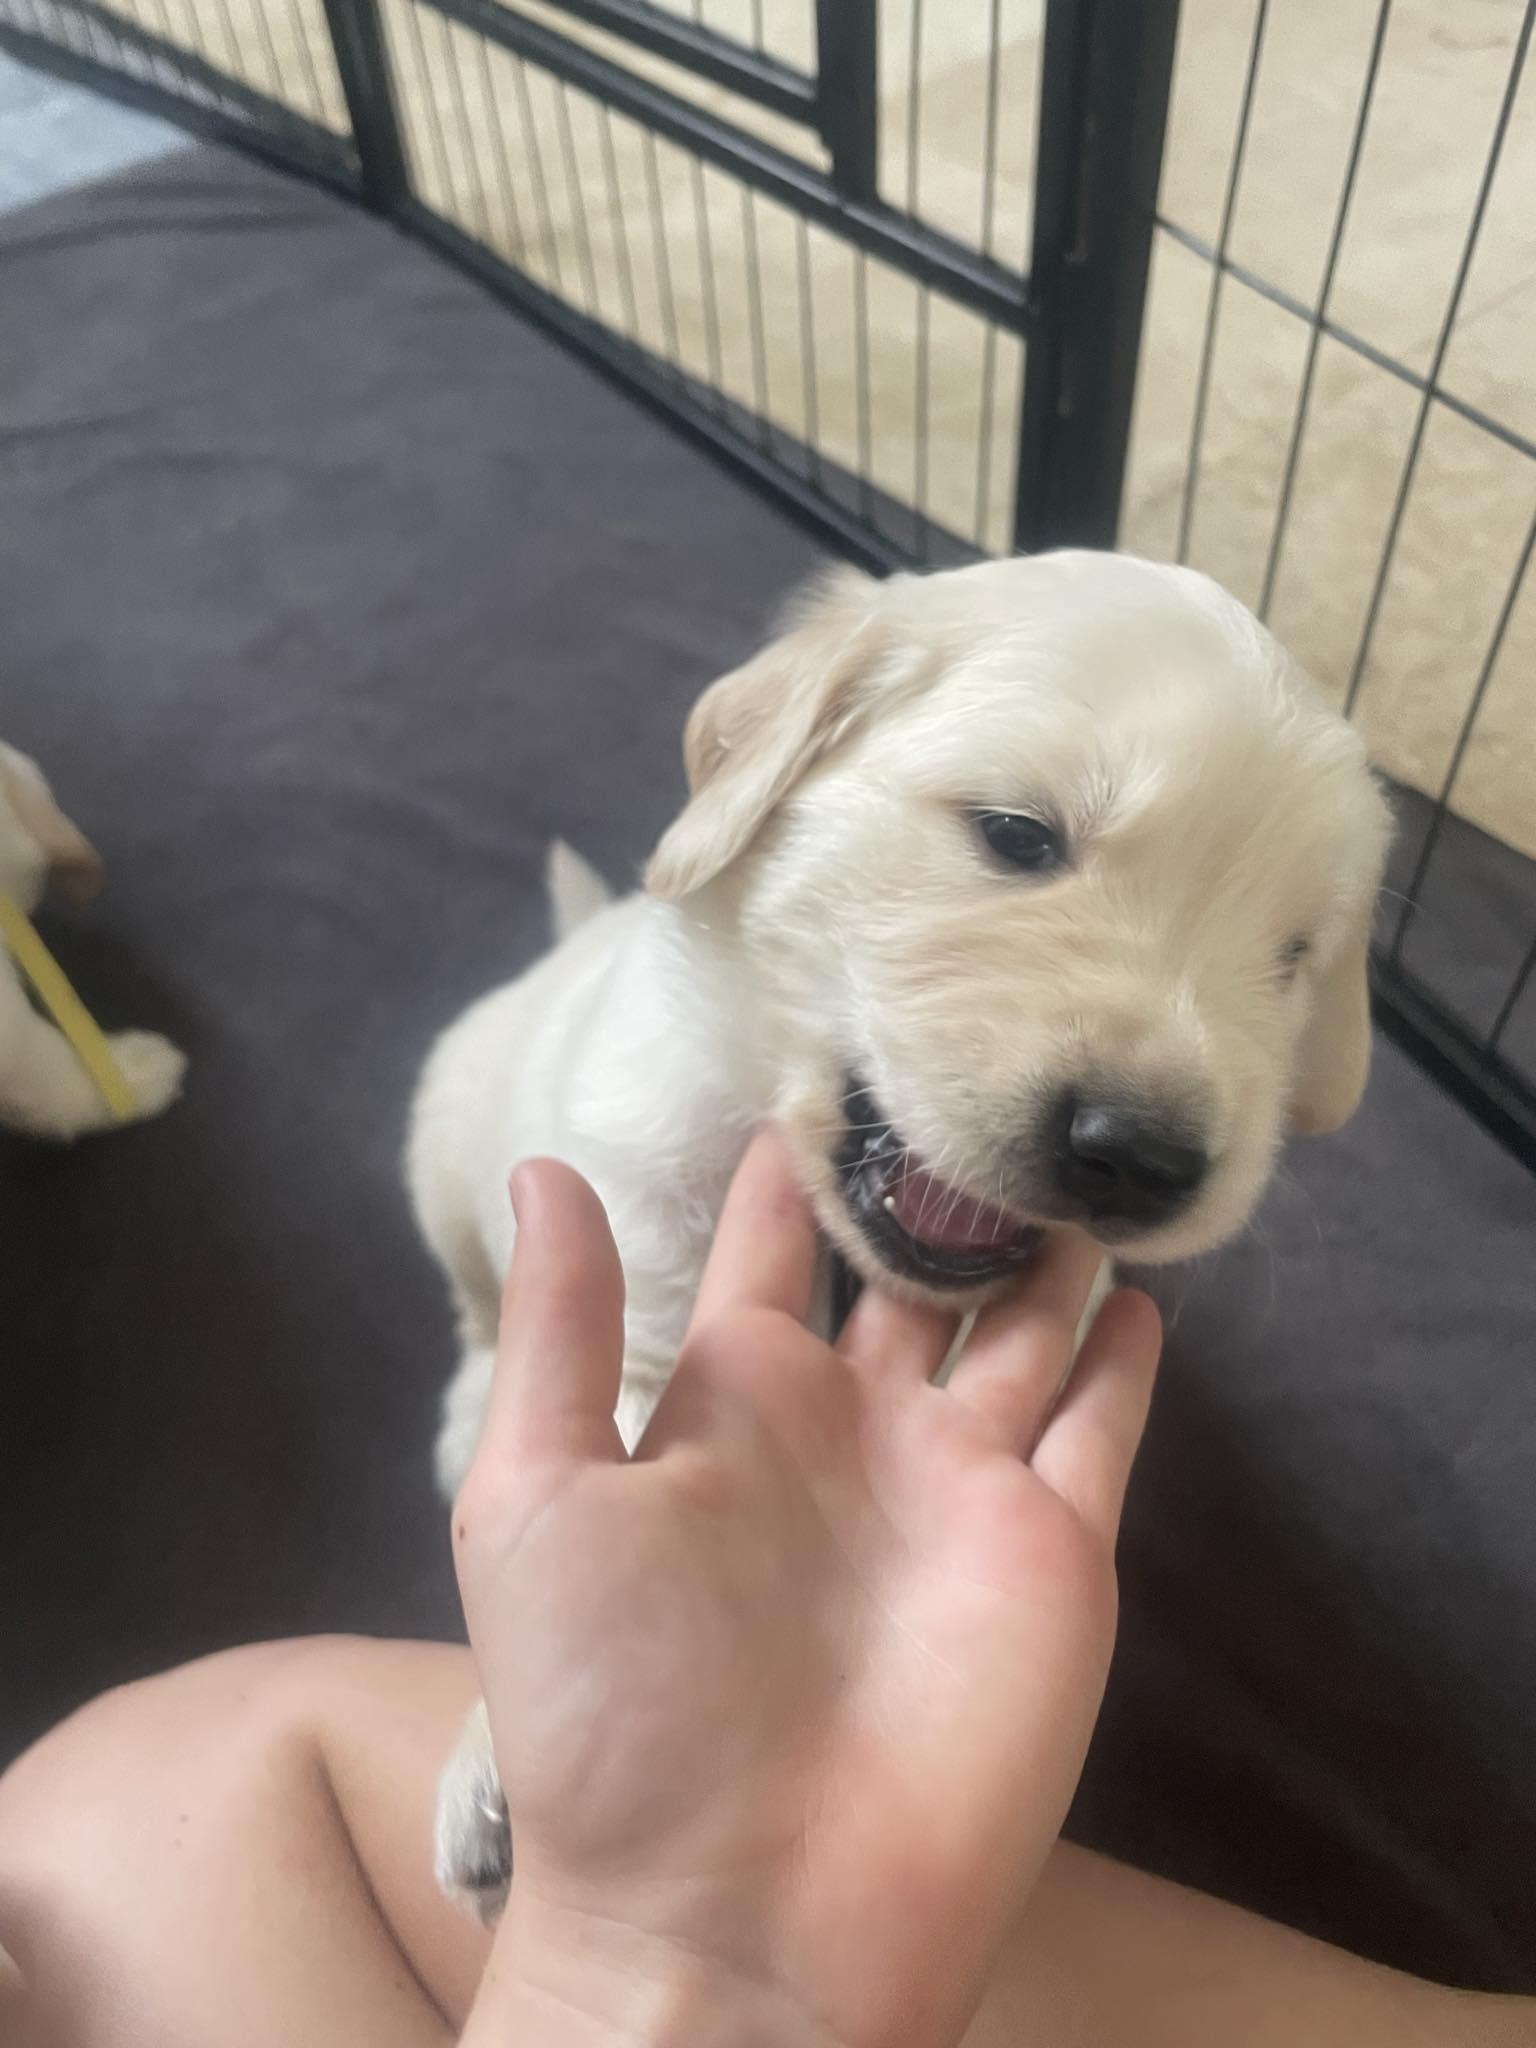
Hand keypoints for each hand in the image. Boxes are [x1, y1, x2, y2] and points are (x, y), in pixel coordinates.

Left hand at [454, 1131, 1160, 2047]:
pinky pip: (1099, 1432)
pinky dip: (1122, 1364)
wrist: (735, 1919)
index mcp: (734, 1402)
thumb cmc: (615, 1708)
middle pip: (912, 1275)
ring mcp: (959, 1487)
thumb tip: (544, 1162)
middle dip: (940, 1190)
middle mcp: (854, 1428)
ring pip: (1019, 1335)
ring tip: (1069, 1158)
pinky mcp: (1053, 1553)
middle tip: (979, 1075)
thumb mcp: (540, 1499)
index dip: (792, 1168)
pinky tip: (1137, 1291)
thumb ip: (561, 1330)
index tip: (823, 1062)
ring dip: (1041, 1257)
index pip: (769, 1250)